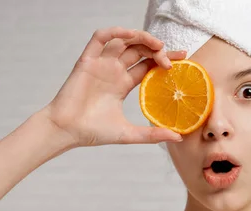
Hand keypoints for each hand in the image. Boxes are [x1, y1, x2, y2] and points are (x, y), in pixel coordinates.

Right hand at [45, 26, 186, 146]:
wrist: (67, 131)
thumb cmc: (93, 133)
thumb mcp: (128, 133)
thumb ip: (152, 135)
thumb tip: (178, 137)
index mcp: (121, 84)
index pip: (147, 65)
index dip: (164, 59)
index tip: (183, 60)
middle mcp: (112, 71)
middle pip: (139, 51)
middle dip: (158, 50)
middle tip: (174, 57)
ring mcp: (100, 65)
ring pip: (123, 41)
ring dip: (141, 38)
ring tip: (158, 46)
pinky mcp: (87, 61)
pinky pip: (100, 38)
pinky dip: (115, 32)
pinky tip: (131, 35)